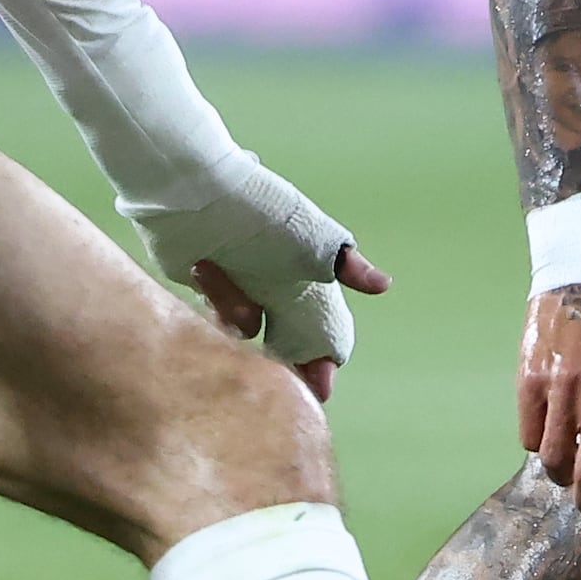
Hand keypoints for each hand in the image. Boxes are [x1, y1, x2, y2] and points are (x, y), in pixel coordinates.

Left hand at [128, 155, 380, 397]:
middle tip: (276, 383)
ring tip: (213, 268)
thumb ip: (345, 264)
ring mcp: (238, 288)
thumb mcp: (313, 237)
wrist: (197, 189)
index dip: (320, 365)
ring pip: (242, 333)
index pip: (319, 336)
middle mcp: (273, 288)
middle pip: (282, 346)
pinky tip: (202, 267)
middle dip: (282, 365)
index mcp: (304, 281)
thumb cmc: (261, 210)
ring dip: (231, 309)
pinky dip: (212, 297)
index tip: (319, 390)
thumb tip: (384, 285)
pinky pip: (210, 319)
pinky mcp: (204, 286)